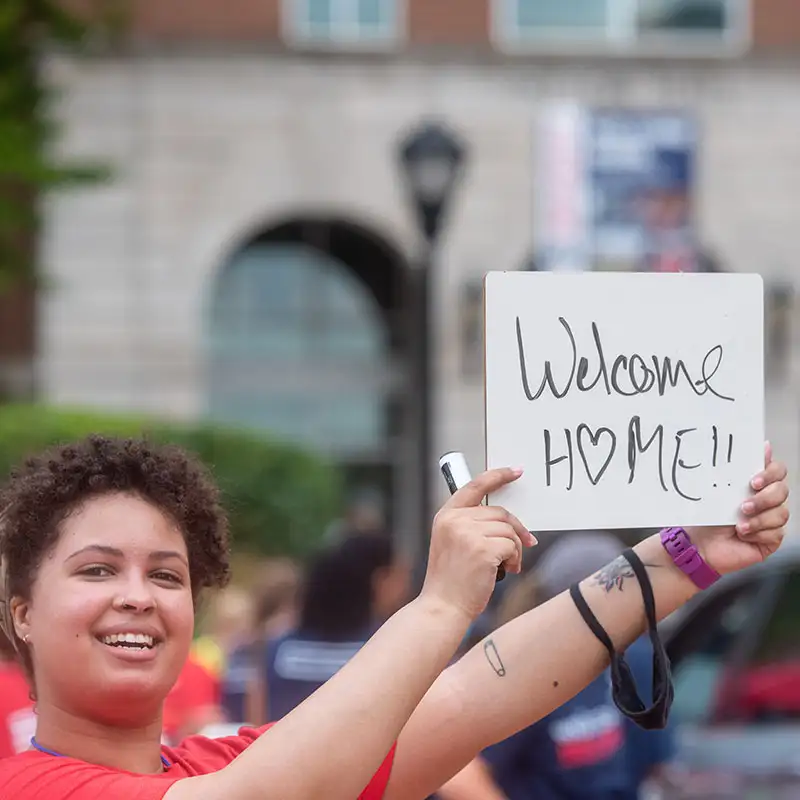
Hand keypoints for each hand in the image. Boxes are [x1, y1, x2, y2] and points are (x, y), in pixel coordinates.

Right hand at [421, 468, 536, 622]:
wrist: (443, 607)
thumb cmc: (451, 579)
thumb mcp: (452, 543)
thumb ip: (470, 524)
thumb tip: (506, 519)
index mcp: (446, 515)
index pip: (474, 485)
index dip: (497, 476)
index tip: (515, 471)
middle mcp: (454, 520)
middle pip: (499, 512)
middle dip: (516, 529)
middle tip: (527, 543)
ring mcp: (467, 534)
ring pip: (508, 529)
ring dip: (515, 548)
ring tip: (509, 564)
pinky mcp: (482, 549)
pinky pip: (512, 545)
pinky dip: (515, 558)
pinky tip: (508, 570)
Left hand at [689, 442, 788, 575]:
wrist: (698, 543)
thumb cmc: (707, 514)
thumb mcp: (720, 489)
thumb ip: (739, 469)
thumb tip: (764, 445)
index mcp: (756, 484)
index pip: (778, 471)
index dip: (771, 473)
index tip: (753, 481)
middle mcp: (767, 500)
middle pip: (782, 491)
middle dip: (764, 498)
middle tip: (744, 506)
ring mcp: (771, 520)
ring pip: (781, 513)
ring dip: (759, 519)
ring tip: (739, 524)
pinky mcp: (771, 539)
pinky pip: (776, 533)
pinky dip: (758, 533)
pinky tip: (742, 534)